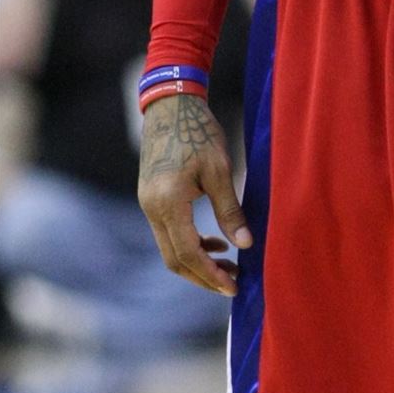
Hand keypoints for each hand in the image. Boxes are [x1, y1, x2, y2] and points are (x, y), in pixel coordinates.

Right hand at [138, 95, 251, 294]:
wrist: (170, 105)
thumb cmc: (198, 132)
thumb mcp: (220, 169)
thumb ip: (230, 209)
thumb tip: (245, 244)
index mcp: (169, 202)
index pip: (188, 253)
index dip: (211, 275)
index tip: (234, 287)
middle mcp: (152, 208)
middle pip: (175, 260)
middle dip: (204, 277)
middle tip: (234, 284)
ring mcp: (148, 204)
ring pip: (169, 249)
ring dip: (197, 262)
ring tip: (229, 265)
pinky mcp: (151, 199)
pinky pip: (168, 233)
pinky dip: (189, 244)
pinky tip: (214, 241)